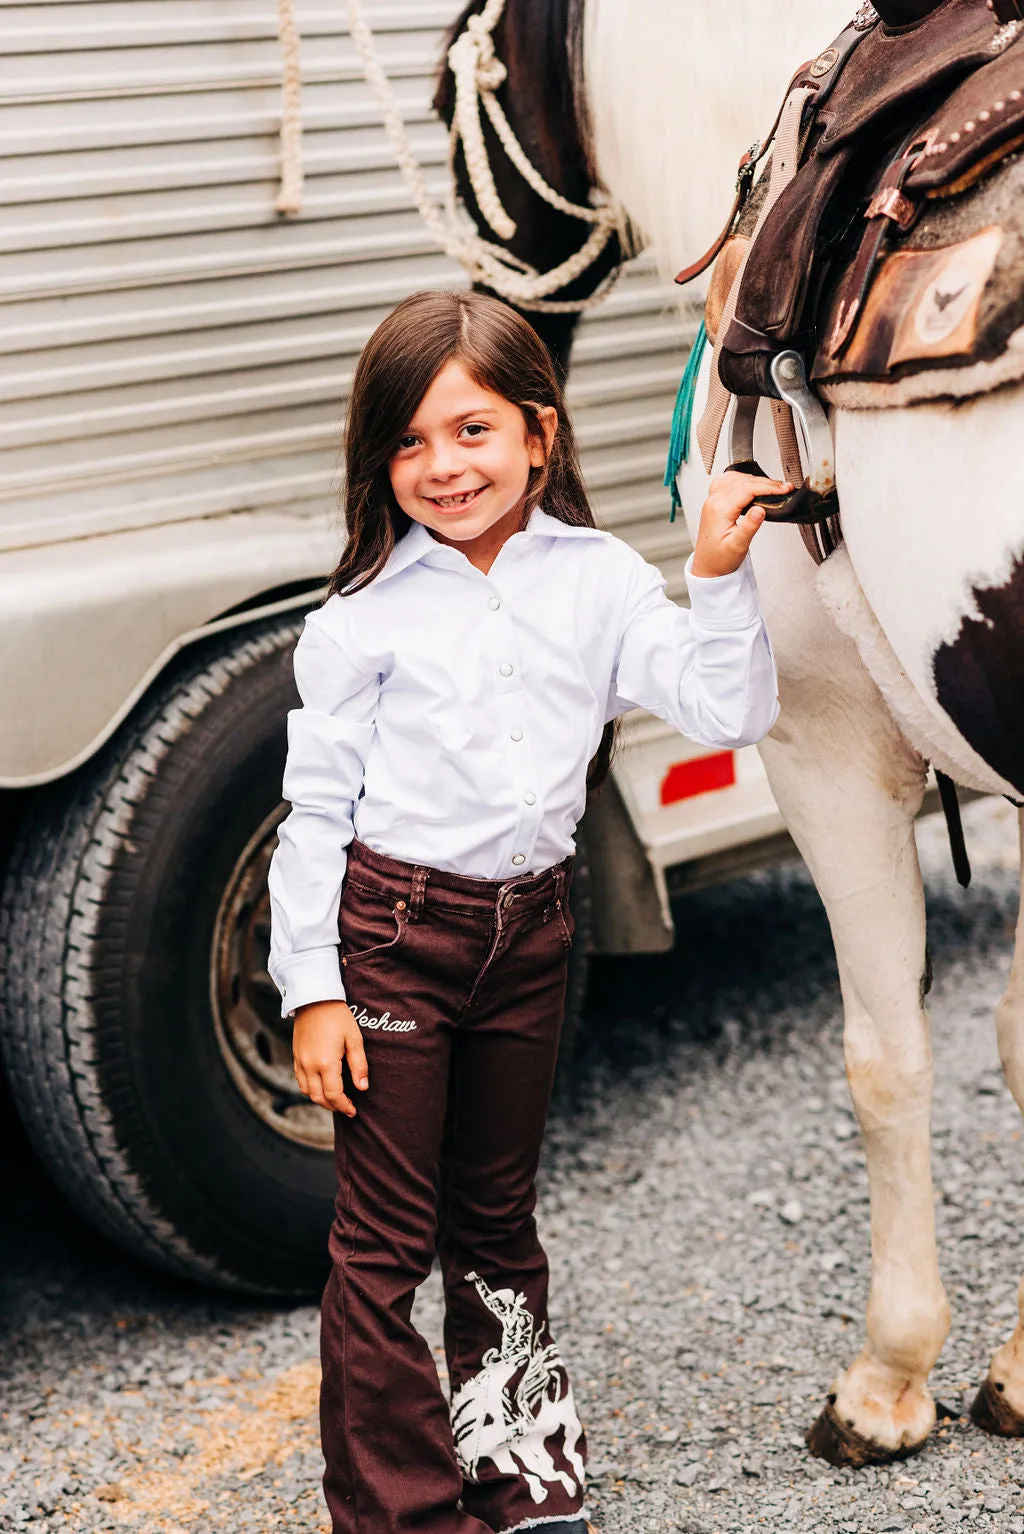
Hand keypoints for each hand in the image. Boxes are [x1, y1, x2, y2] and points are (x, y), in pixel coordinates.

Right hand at [292, 1000, 367, 1116]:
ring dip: (320, 1100)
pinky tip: (320, 1087)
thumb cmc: (338, 1016)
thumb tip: (362, 1087)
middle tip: (346, 1108)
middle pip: (318, 1098)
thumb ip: (359, 1065)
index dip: (344, 1106)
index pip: (334, 1095)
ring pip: (306, 1092)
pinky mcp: (295, 1056)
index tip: (353, 1111)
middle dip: (333, 1106)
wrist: (314, 998)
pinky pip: (300, 1080)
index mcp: (326, 1063)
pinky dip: (309, 1089)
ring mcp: (299, 1061)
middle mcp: (309, 1065)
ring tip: (334, 1100)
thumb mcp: (354, 1039)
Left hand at [690, 470, 792, 578]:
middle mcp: (714, 501)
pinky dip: (741, 479)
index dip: (768, 487)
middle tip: (785, 488)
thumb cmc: (720, 558)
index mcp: (720, 510)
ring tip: (773, 487)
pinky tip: (751, 483)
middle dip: (767, 483)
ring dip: (755, 479)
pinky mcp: (714, 501)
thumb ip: (749, 527)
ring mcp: (712, 500)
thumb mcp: (737, 546)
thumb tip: (760, 510)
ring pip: (735, 478)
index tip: (784, 490)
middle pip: (743, 481)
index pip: (747, 489)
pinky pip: (726, 481)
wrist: (707, 566)